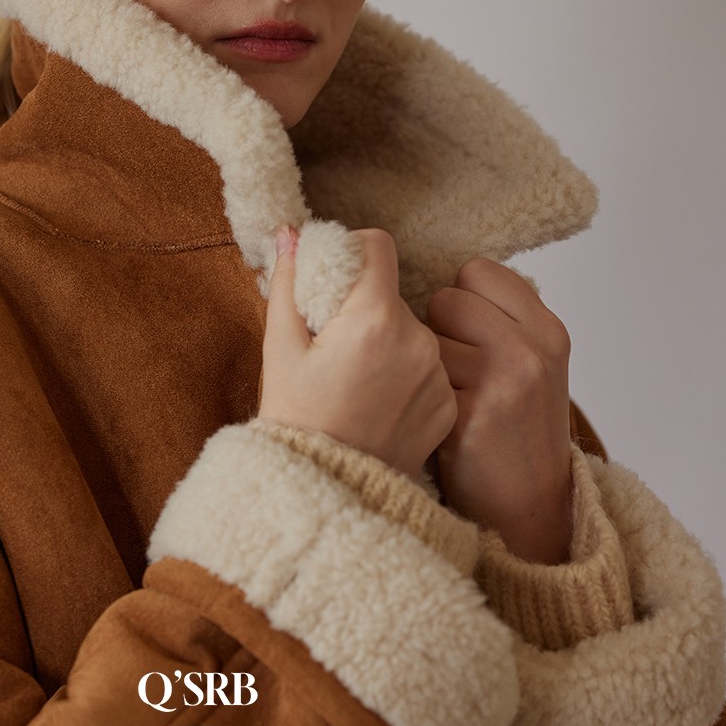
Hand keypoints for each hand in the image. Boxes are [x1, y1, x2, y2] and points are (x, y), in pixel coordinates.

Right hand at [259, 227, 456, 476]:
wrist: (326, 492)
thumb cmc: (295, 420)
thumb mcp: (279, 347)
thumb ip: (288, 282)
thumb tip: (291, 232)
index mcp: (373, 319)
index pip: (378, 245)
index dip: (350, 252)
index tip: (330, 281)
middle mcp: (417, 341)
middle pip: (390, 292)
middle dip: (360, 305)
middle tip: (331, 344)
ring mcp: (437, 375)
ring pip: (409, 329)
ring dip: (383, 339)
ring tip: (352, 379)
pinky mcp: (447, 403)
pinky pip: (425, 365)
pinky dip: (402, 373)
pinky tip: (375, 401)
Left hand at [427, 258, 572, 562]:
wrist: (527, 507)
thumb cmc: (515, 430)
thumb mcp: (531, 364)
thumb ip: (500, 319)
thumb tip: (440, 278)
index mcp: (547, 329)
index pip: (477, 271)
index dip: (459, 299)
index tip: (465, 334)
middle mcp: (531, 350)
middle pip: (446, 298)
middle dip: (438, 330)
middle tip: (454, 371)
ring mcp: (503, 382)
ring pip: (425, 337)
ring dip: (424, 364)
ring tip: (448, 396)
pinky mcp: (469, 414)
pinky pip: (417, 378)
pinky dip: (418, 397)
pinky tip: (438, 420)